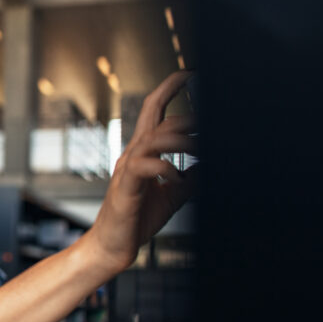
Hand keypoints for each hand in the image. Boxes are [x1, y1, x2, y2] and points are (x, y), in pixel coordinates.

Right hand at [87, 71, 198, 272]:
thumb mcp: (173, 195)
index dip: (169, 88)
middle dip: (187, 117)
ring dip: (181, 141)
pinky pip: (143, 167)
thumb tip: (211, 164)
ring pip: (153, 139)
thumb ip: (190, 177)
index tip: (189, 74)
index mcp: (142, 152)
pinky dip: (164, 168)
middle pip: (157, 119)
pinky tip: (177, 178)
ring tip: (200, 149)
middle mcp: (132, 154)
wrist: (112, 247)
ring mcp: (127, 170)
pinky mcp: (126, 188)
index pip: (154, 110)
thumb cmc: (137, 220)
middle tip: (211, 123)